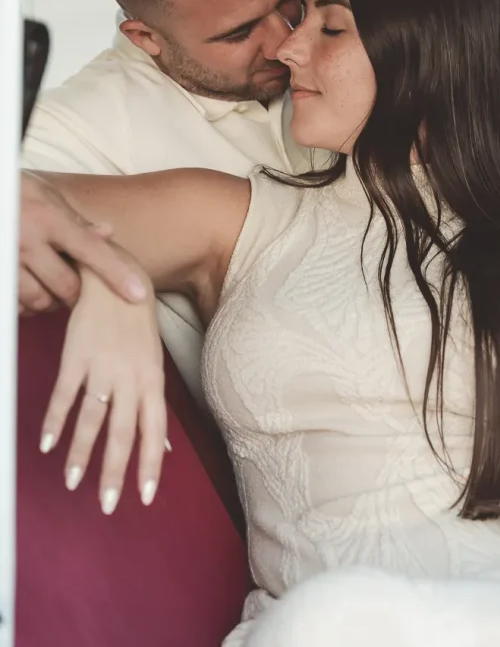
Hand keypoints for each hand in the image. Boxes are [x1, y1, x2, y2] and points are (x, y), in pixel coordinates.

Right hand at [19, 171, 147, 313]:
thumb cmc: (15, 191)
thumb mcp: (46, 195)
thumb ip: (75, 219)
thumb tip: (107, 232)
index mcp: (48, 218)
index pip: (92, 251)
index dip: (117, 275)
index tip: (138, 293)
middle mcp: (27, 240)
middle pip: (67, 285)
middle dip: (77, 292)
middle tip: (77, 286)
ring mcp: (7, 260)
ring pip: (39, 300)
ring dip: (51, 300)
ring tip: (51, 287)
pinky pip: (15, 306)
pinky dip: (26, 305)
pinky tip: (29, 291)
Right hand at [40, 265, 166, 513]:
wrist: (118, 282)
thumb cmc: (138, 329)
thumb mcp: (154, 365)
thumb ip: (154, 406)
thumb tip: (165, 447)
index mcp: (153, 381)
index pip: (155, 431)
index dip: (150, 464)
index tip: (146, 496)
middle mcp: (131, 377)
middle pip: (123, 432)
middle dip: (114, 471)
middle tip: (107, 504)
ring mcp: (103, 366)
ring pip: (92, 418)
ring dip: (80, 452)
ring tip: (72, 481)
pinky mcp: (77, 355)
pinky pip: (65, 394)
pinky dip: (55, 420)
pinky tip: (47, 443)